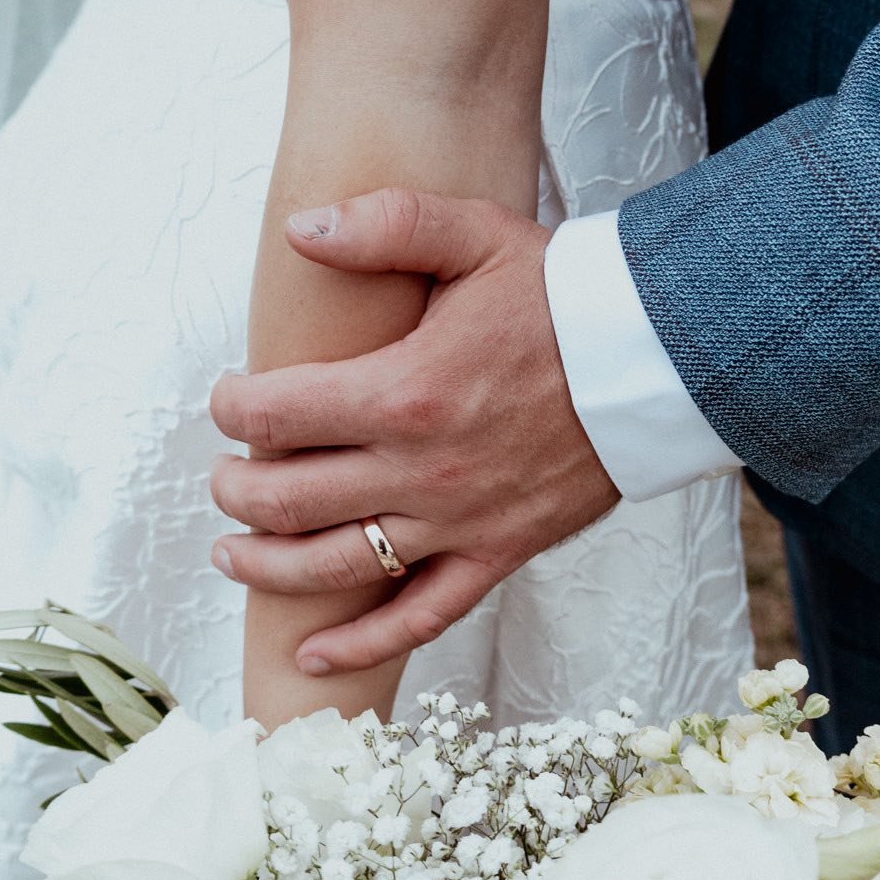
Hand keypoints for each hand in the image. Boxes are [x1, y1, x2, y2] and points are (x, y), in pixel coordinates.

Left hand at [209, 190, 620, 673]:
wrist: (658, 360)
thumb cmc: (564, 297)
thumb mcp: (477, 235)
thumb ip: (387, 224)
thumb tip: (301, 230)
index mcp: (404, 392)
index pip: (275, 415)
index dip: (230, 408)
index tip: (225, 399)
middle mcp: (421, 470)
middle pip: (287, 500)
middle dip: (234, 490)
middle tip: (221, 475)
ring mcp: (457, 523)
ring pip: (334, 567)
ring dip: (266, 566)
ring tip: (232, 552)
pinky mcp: (496, 555)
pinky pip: (419, 618)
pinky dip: (360, 644)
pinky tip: (312, 655)